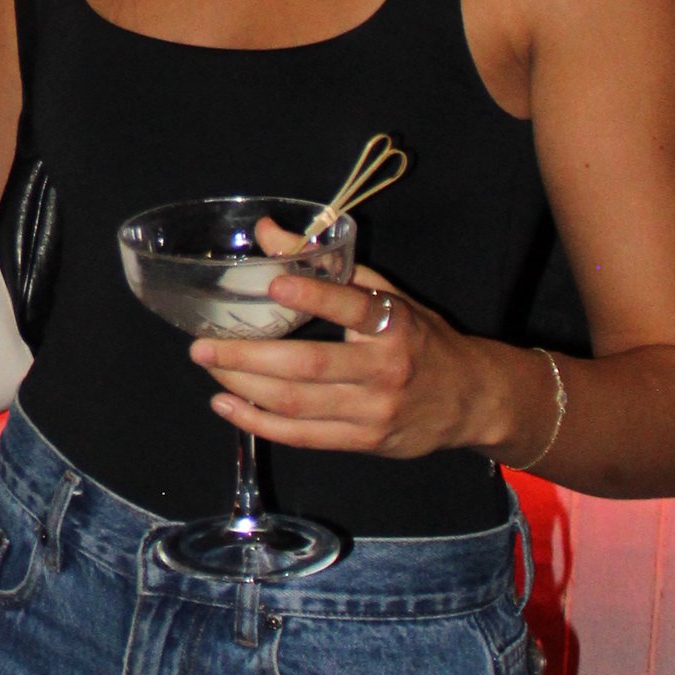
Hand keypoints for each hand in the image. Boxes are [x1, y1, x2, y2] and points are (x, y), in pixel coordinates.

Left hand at [190, 234, 502, 460]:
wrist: (471, 401)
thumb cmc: (422, 339)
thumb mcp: (389, 295)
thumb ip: (330, 267)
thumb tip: (269, 232)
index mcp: (395, 325)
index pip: (354, 308)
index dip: (315, 297)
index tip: (275, 285)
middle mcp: (385, 371)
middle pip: (308, 367)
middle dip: (249, 357)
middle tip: (203, 345)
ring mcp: (373, 412)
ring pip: (298, 404)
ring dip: (245, 387)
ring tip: (209, 368)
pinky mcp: (363, 442)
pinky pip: (302, 437)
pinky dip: (259, 423)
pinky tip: (228, 405)